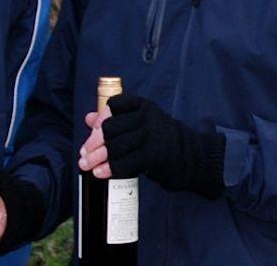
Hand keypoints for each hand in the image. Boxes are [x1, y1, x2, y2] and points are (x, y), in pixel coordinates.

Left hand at [82, 94, 225, 198]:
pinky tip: (100, 173)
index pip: (115, 104)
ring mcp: (151, 136)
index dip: (100, 117)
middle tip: (84, 154)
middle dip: (94, 142)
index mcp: (143, 105)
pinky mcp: (154, 155)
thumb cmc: (161, 139)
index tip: (92, 130)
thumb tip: (88, 118)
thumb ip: (116, 119)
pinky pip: (126, 162)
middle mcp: (146, 117)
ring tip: (86, 165)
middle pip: (111, 127)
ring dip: (97, 157)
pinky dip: (110, 168)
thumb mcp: (142, 123)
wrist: (193, 157)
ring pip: (116, 145)